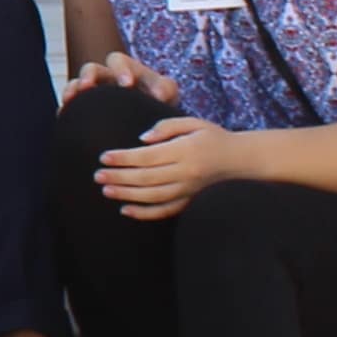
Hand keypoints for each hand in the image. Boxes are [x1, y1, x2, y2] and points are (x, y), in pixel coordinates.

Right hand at [60, 55, 166, 105]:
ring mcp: (93, 93)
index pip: (118, 61)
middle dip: (89, 76)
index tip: (126, 84)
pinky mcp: (84, 109)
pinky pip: (69, 106)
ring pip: (76, 84)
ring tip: (70, 99)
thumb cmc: (160, 102)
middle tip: (88, 86)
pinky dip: (65, 108)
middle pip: (91, 68)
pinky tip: (63, 115)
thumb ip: (165, 89)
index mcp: (125, 69)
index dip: (120, 70)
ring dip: (72, 89)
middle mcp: (105, 78)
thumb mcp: (167, 93)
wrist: (151, 121)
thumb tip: (158, 95)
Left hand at [92, 112, 238, 220]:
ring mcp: (188, 190)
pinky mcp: (189, 202)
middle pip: (146, 178)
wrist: (239, 160)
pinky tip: (125, 210)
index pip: (148, 156)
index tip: (104, 156)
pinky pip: (165, 211)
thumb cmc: (212, 137)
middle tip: (97, 175)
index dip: (124, 158)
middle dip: (119, 177)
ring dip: (127, 194)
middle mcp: (185, 172)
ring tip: (106, 190)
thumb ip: (166, 127)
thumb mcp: (193, 122)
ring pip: (152, 196)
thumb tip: (141, 139)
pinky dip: (144, 213)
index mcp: (184, 150)